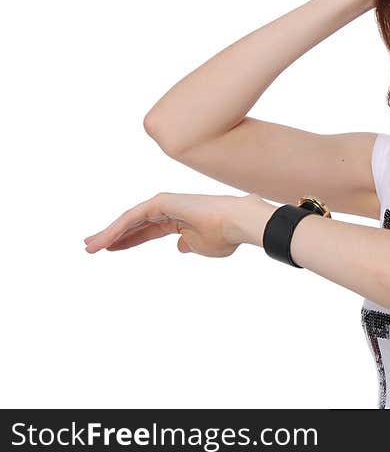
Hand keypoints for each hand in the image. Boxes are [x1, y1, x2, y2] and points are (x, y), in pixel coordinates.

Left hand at [83, 192, 258, 257]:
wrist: (238, 224)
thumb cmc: (225, 236)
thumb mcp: (202, 247)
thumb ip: (189, 245)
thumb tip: (180, 247)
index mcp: (178, 220)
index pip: (146, 231)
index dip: (128, 240)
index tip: (111, 249)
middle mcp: (169, 209)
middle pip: (133, 223)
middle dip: (112, 235)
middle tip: (91, 245)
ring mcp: (165, 203)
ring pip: (130, 220)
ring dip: (108, 234)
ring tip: (90, 247)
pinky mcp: (161, 202)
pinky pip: (133, 217)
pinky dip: (117, 229)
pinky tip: (104, 241)